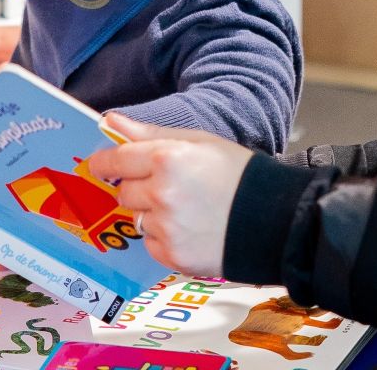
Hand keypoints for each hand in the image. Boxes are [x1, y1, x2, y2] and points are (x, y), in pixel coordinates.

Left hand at [86, 112, 253, 277]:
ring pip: (137, 219)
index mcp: (167, 159)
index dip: (104, 163)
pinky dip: (164, 238)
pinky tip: (190, 229)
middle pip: (123, 191)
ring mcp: (166, 227)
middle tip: (167, 186)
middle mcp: (162, 193)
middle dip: (138, 188)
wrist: (275, 219)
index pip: (116, 160)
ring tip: (186, 209)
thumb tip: (110, 121)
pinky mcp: (173, 255)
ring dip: (152, 214)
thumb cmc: (238, 174)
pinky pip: (151, 244)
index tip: (101, 165)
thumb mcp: (199, 141)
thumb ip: (151, 133)